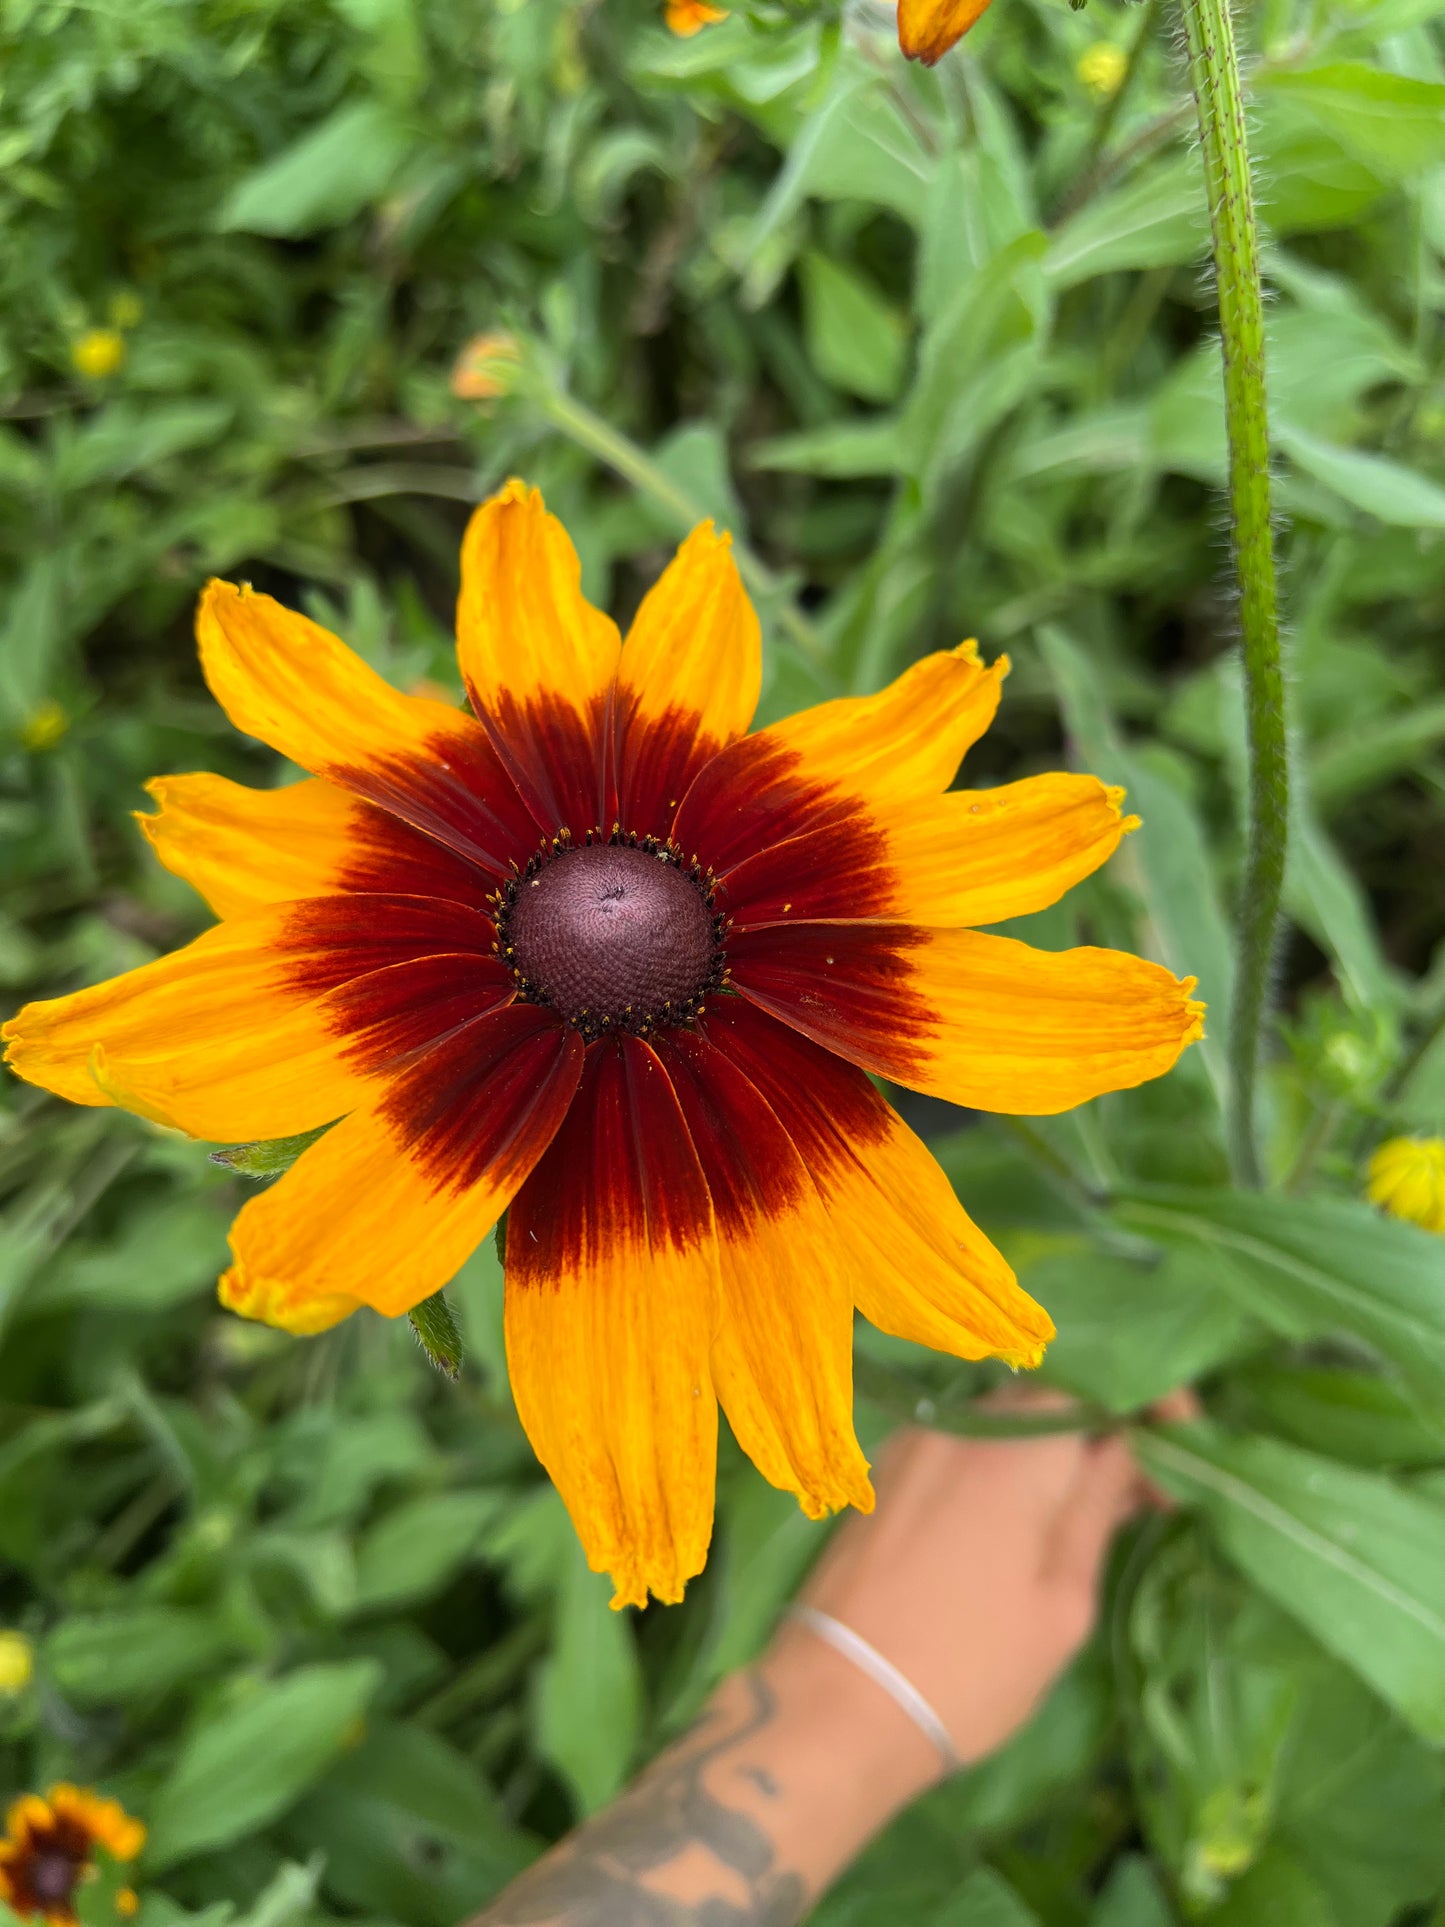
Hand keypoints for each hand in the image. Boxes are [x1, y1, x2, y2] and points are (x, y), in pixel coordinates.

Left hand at [786, 1392, 1155, 1768]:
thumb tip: (1129, 1450)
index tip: (1184, 1446)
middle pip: (1052, 1395)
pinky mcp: (886, 1470)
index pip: (1100, 1386)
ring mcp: (915, 1442)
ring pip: (1007, 1418)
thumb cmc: (970, 1668)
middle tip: (1146, 1493)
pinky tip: (1022, 1517)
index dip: (1151, 1403)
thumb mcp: (1062, 1602)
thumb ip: (1097, 1508)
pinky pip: (964, 1441)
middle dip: (1105, 1429)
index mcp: (1015, 1448)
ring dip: (1054, 1448)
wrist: (839, 1704)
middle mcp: (961, 1423)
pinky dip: (1004, 1461)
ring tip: (1090, 1512)